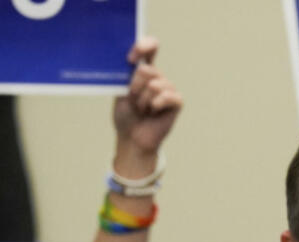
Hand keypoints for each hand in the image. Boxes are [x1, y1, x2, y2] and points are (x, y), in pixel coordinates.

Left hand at [112, 37, 181, 175]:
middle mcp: (158, 77)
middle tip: (133, 100)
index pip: (150, 47)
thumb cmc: (126, 116)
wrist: (132, 138)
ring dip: (143, 101)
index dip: (142, 46)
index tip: (130, 59)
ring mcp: (169, 89)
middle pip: (147, 70)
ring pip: (154, 85)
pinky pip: (166, 96)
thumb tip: (139, 65)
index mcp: (143, 70)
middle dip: (135, 87)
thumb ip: (130, 75)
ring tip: (143, 110)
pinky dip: (155, 105)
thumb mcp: (121, 91)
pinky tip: (154, 113)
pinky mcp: (177, 102)